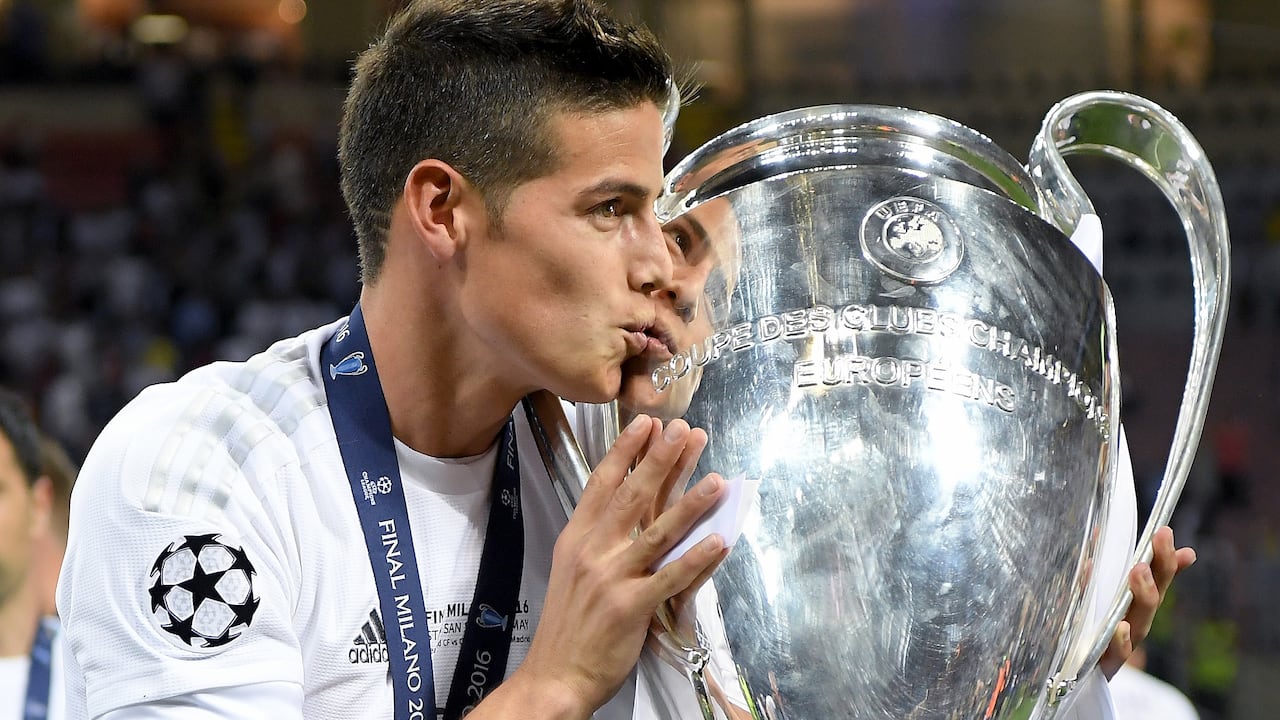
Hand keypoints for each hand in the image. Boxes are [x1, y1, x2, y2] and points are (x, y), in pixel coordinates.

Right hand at [482, 414, 728, 718]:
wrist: (556, 674)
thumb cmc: (568, 623)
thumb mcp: (571, 569)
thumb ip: (596, 537)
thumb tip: (625, 507)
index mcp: (577, 539)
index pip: (601, 484)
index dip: (625, 451)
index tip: (645, 423)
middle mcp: (592, 552)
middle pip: (631, 496)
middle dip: (659, 460)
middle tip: (681, 430)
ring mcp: (612, 578)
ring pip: (657, 532)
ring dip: (690, 503)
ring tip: (716, 480)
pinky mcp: (632, 607)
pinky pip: (671, 578)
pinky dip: (697, 559)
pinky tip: (719, 541)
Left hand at [1099, 525, 1196, 677]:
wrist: (1076, 676)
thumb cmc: (1093, 631)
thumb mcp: (1099, 598)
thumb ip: (1109, 572)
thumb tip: (1107, 534)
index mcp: (1136, 605)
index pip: (1158, 578)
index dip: (1166, 556)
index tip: (1165, 530)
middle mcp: (1135, 623)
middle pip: (1154, 595)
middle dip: (1159, 567)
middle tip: (1158, 539)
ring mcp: (1124, 644)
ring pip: (1140, 622)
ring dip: (1143, 595)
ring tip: (1139, 571)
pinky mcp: (1106, 663)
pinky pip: (1116, 653)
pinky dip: (1120, 641)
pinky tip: (1120, 627)